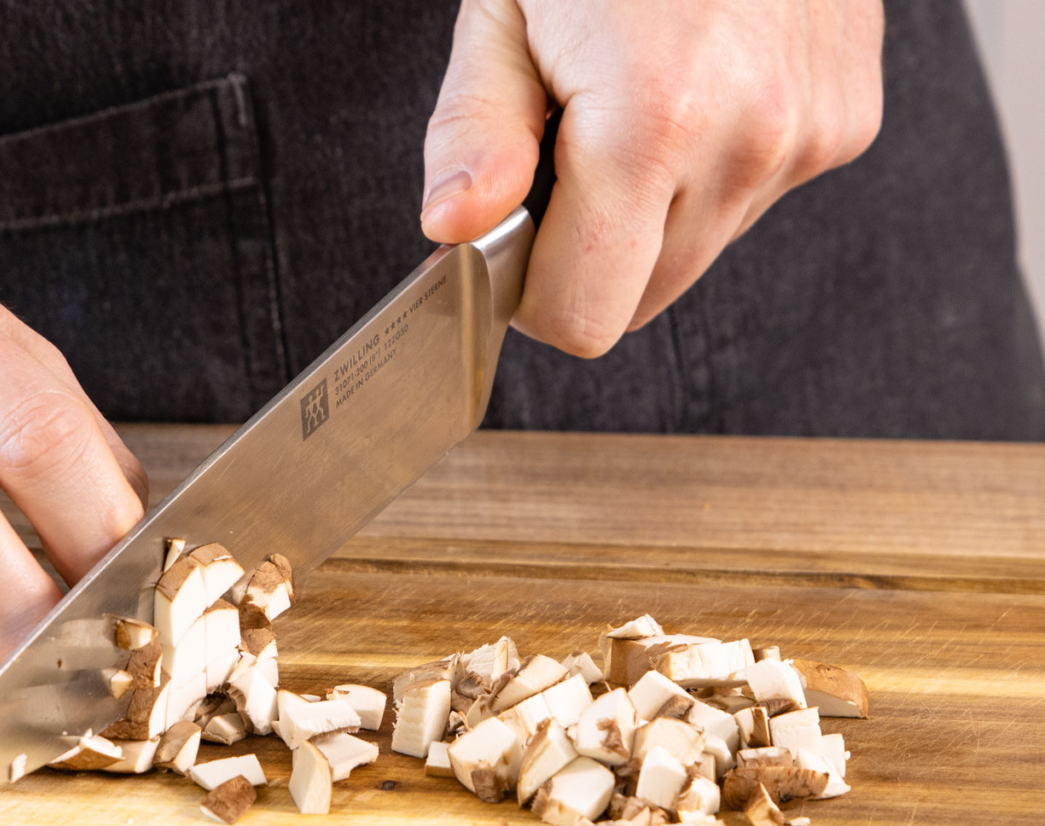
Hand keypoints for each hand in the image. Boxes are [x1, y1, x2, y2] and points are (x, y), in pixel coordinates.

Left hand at [420, 0, 884, 355]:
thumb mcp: (507, 10)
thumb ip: (474, 130)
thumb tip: (452, 228)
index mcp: (652, 121)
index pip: (583, 318)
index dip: (531, 296)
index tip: (513, 240)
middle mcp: (749, 142)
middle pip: (639, 301)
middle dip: (588, 255)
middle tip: (567, 157)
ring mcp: (810, 136)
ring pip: (695, 256)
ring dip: (649, 215)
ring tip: (637, 106)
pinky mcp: (849, 123)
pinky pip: (751, 202)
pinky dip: (711, 171)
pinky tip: (697, 91)